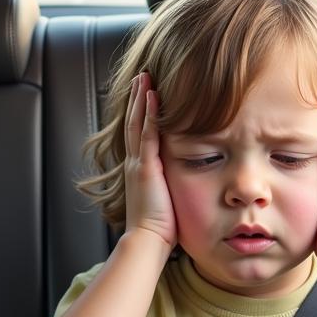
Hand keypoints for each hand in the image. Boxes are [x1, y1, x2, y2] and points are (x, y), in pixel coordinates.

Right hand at [123, 71, 177, 251]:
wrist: (148, 241)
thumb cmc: (160, 227)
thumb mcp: (164, 198)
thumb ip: (169, 184)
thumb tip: (181, 180)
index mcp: (139, 169)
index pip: (139, 133)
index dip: (142, 112)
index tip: (146, 93)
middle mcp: (135, 162)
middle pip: (134, 122)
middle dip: (138, 98)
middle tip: (141, 76)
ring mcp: (139, 163)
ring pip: (138, 123)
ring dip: (142, 98)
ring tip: (145, 77)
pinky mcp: (146, 167)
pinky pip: (148, 134)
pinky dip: (150, 114)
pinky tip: (153, 96)